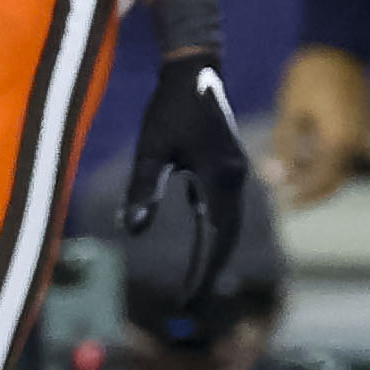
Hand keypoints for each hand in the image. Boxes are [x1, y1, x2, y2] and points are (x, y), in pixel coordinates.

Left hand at [125, 51, 254, 316]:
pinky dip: (213, 231)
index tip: (189, 300)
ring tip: (195, 279)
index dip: (204, 273)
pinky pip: (223, 208)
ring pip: (228, 224)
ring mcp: (236, 173)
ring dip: (213, 252)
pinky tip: (199, 242)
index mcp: (222, 179)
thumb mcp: (150, 150)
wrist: (194, 69)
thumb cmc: (169, 107)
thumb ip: (144, 189)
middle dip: (211, 270)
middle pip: (228, 237)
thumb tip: (134, 230)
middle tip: (191, 300)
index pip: (218, 239)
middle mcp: (236, 180)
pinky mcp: (228, 167)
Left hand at [267, 44, 369, 208]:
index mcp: (340, 143)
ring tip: (294, 173)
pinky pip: (349, 152)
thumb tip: (273, 177)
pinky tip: (310, 153)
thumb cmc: (310, 76)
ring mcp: (366, 134)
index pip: (320, 182)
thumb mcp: (290, 113)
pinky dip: (331, 159)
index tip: (280, 201)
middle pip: (336, 179)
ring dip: (321, 175)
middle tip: (288, 196)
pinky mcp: (366, 124)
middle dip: (312, 190)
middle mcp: (359, 144)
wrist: (339, 43)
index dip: (301, 195)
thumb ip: (284, 149)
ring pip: (344, 167)